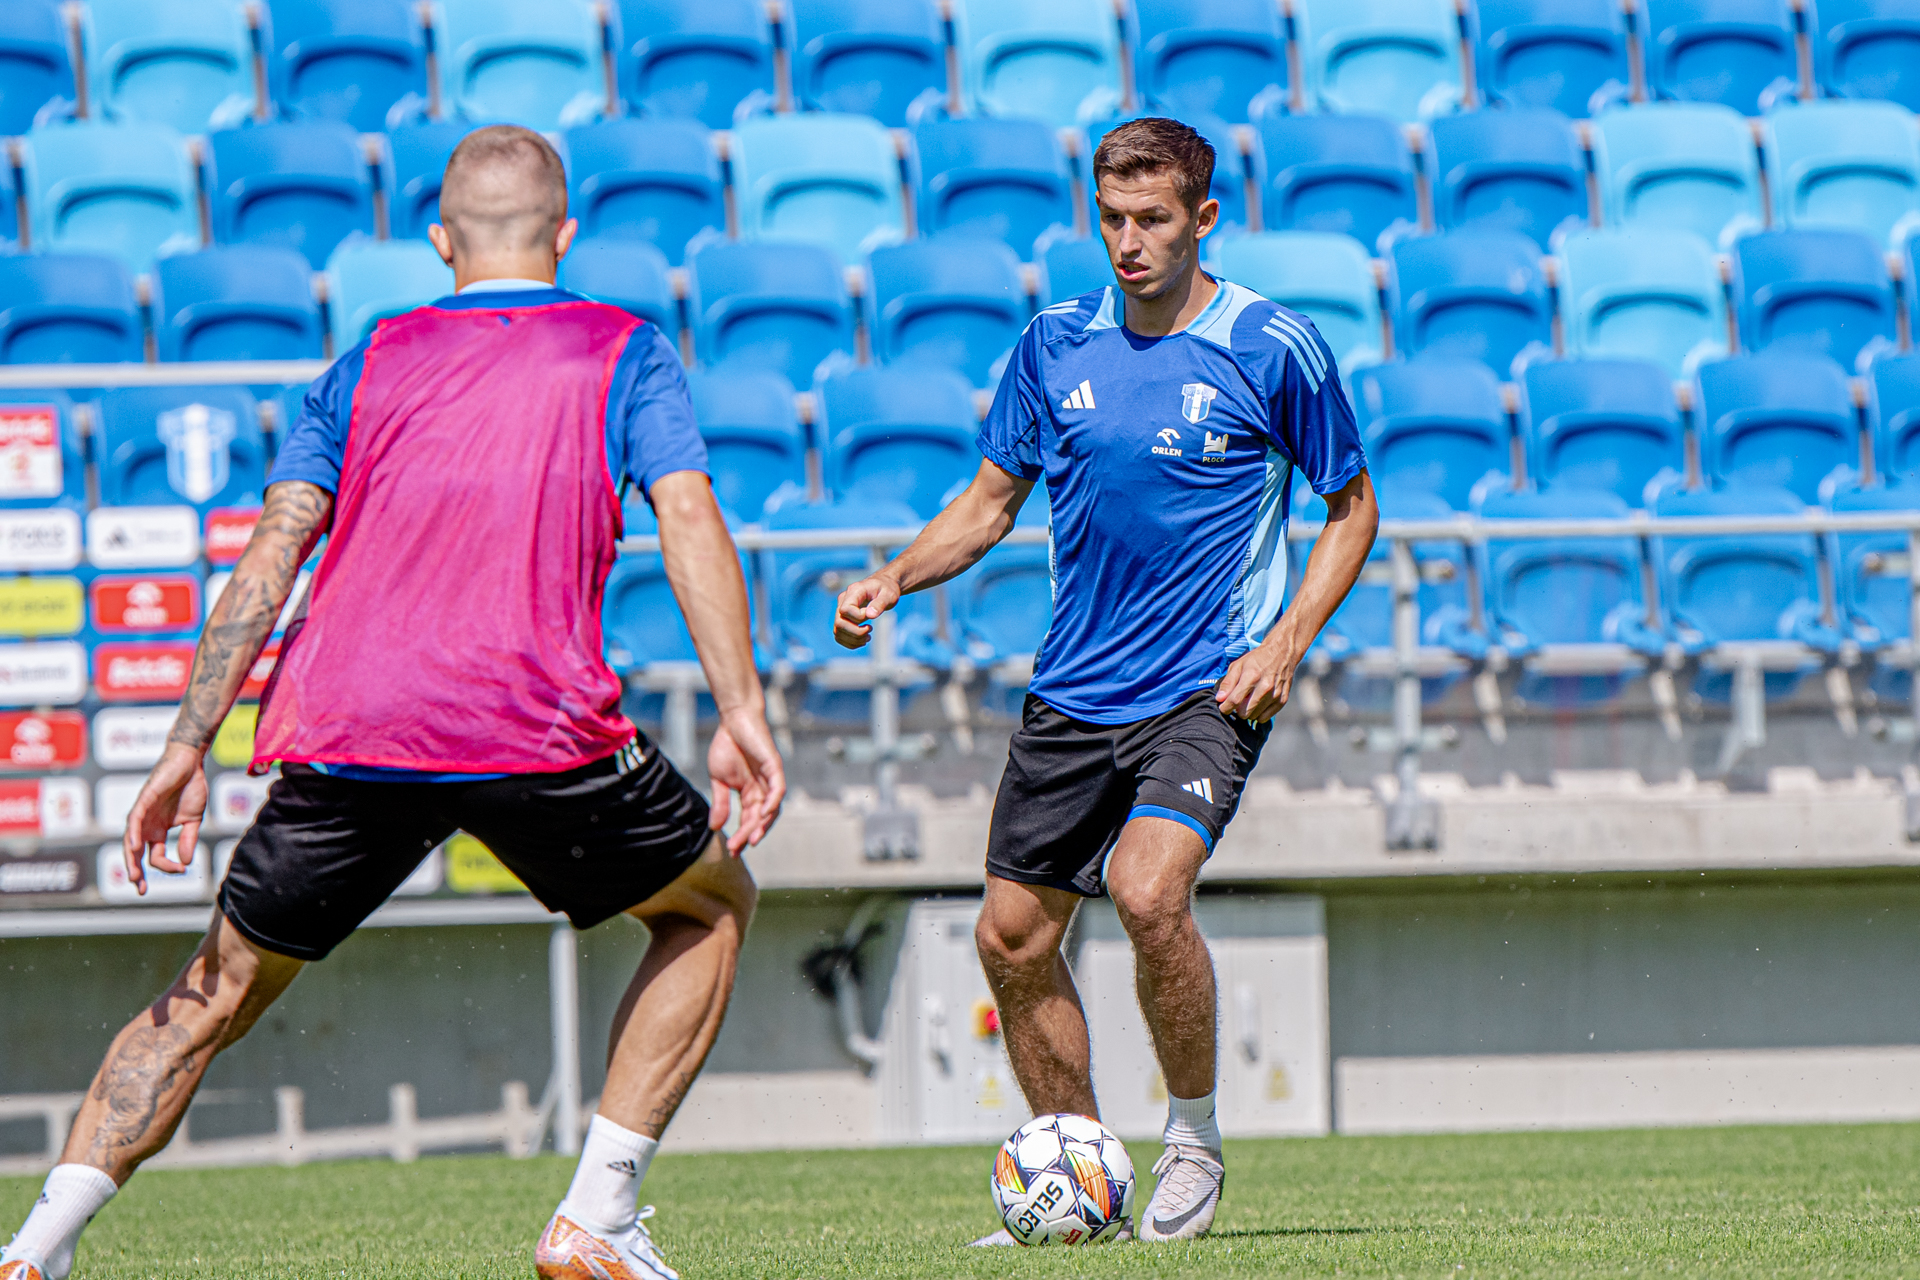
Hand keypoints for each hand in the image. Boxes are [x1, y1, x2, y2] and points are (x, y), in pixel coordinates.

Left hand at [123, 743, 209, 894]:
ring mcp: (143, 814)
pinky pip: (134, 821)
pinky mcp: (143, 801)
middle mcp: (147, 825)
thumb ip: (188, 840)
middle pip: (136, 853)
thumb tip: (185, 861)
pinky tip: (135, 847)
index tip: (182, 870)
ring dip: (130, 859)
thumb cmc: (191, 788)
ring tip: (133, 875)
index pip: (156, 856)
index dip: (167, 867)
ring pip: (131, 840)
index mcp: (158, 831)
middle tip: (140, 889)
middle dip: (136, 872)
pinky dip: (133, 834)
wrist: (191, 763)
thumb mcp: (193, 820)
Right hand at [706, 708, 785, 854]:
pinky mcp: (774, 767)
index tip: (731, 851)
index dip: (741, 835)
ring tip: (752, 839)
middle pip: (760, 819)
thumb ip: (720, 803)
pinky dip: (773, 802)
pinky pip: (778, 789)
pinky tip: (764, 814)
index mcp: (750, 793)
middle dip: (748, 834)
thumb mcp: (719, 780)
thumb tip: (714, 828)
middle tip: (736, 848)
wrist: (734, 720)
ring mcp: (770, 780)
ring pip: (772, 809)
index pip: (748, 820)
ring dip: (763, 825)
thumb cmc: (728, 746)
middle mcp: (763, 790)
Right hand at [833, 575, 900, 649]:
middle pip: (839, 622)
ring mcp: (840, 609)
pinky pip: (839, 635)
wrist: (883, 586)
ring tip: (868, 637)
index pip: (846, 609)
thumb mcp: (889, 595)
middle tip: (870, 630)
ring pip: (837, 631)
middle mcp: (843, 600)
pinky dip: (850, 642)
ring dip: (853, 639)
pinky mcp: (842, 618)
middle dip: (856, 632)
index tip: (871, 615)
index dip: (858, 617)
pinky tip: (863, 640)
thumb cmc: (887, 589)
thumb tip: (870, 615)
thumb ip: (880, 603)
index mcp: (853, 591)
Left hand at [1214, 640, 1297, 722]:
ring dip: (1248, 712)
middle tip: (1238, 702)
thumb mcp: (1238, 665)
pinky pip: (1265, 717)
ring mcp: (1275, 695)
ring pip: (1254, 717)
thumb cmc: (1257, 659)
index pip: (1234, 700)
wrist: (1281, 653)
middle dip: (1237, 710)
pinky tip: (1258, 704)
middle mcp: (1265, 687)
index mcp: (1252, 677)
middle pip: (1244, 712)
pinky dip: (1259, 714)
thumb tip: (1220, 699)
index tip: (1223, 707)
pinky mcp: (1282, 700)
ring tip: (1249, 700)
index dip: (1225, 707)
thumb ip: (1228, 683)